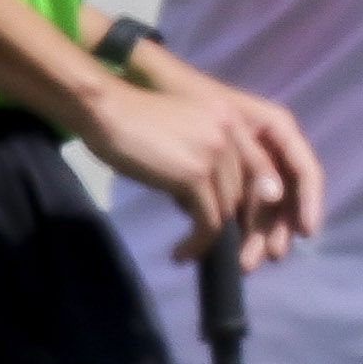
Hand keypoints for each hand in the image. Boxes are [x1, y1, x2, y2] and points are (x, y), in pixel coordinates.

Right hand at [84, 50, 322, 267]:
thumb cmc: (131, 124)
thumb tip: (206, 203)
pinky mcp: (196, 174)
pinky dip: (199, 243)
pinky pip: (210, 220)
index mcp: (231, 120)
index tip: (246, 229)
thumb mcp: (180, 137)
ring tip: (189, 251)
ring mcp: (216, 153)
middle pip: (245, 192)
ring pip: (228, 209)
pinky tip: (182, 253)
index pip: (259, 167)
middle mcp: (232, 133)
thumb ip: (203, 161)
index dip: (256, 201)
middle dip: (235, 225)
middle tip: (216, 248)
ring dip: (211, 236)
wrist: (104, 110)